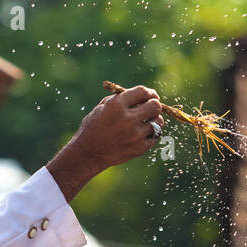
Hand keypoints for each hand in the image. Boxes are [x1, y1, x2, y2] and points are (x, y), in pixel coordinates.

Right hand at [48, 85, 163, 200]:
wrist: (88, 154)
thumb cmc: (93, 128)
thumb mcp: (101, 108)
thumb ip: (120, 99)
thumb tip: (140, 95)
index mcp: (116, 106)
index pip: (143, 92)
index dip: (150, 92)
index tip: (152, 95)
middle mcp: (127, 119)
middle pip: (155, 106)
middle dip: (155, 105)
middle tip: (152, 107)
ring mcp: (135, 134)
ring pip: (158, 122)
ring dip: (155, 119)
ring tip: (148, 121)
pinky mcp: (139, 148)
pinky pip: (155, 136)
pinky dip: (151, 133)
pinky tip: (144, 133)